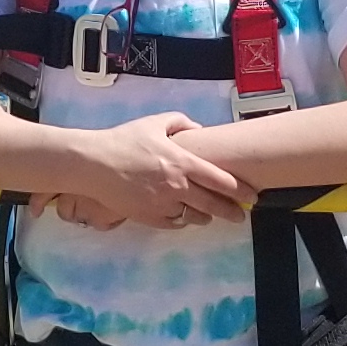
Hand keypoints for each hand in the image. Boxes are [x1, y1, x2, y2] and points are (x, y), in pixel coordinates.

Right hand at [60, 114, 256, 229]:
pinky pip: (174, 223)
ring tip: (210, 214)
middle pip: (213, 204)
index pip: (220, 180)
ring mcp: (163, 204)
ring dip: (206, 216)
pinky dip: (182, 220)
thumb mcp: (155, 122)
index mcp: (182, 162)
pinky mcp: (149, 217)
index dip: (240, 190)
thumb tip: (201, 131)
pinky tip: (184, 216)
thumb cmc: (124, 140)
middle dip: (232, 212)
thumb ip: (182, 123)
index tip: (252, 196)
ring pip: (194, 217)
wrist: (94, 164)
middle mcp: (177, 186)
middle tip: (242, 216)